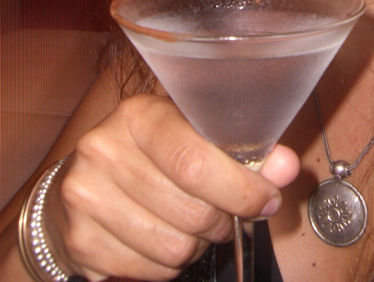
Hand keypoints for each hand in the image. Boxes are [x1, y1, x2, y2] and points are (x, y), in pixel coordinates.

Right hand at [44, 94, 299, 280]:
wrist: (84, 180)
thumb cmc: (153, 153)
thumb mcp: (195, 135)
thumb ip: (243, 150)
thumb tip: (287, 166)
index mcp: (139, 114)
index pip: (196, 162)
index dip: (241, 189)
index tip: (265, 199)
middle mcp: (104, 149)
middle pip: (191, 210)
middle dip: (221, 220)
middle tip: (223, 213)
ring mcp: (85, 196)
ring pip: (174, 248)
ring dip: (197, 245)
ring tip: (190, 223)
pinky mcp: (80, 240)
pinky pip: (150, 272)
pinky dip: (168, 265)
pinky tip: (162, 236)